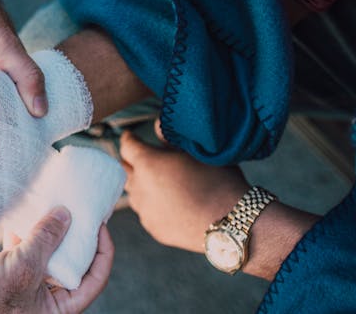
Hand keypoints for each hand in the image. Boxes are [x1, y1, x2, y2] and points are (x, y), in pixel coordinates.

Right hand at [0, 207, 113, 313]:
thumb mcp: (22, 266)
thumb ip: (46, 239)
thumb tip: (67, 215)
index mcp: (60, 308)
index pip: (95, 278)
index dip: (102, 251)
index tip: (100, 225)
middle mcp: (48, 301)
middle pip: (74, 264)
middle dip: (76, 236)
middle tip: (80, 211)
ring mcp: (30, 289)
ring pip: (50, 256)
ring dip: (51, 232)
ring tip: (56, 206)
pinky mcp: (11, 278)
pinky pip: (27, 253)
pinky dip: (29, 235)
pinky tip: (27, 214)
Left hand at [119, 128, 248, 252]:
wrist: (230, 222)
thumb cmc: (218, 181)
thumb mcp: (197, 151)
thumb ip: (171, 138)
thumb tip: (157, 127)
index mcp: (147, 163)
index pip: (126, 146)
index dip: (129, 139)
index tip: (131, 136)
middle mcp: (139, 187)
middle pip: (125, 170)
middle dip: (133, 162)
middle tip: (145, 157)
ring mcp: (144, 210)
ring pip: (134, 192)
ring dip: (142, 184)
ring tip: (159, 181)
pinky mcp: (153, 227)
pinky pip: (146, 211)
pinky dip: (152, 204)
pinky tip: (169, 202)